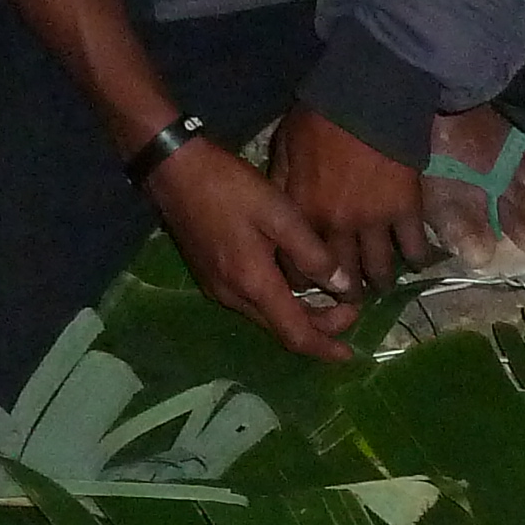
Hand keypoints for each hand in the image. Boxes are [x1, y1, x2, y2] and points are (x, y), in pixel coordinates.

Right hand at [148, 139, 356, 362]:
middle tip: (348, 309)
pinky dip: (278, 302)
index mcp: (254, 284)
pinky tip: (292, 282)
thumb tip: (340, 286)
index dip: (325, 348)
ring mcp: (217, 289)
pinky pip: (251, 302)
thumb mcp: (279, 212)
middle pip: (282, 329)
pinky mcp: (210, 277)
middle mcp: (233, 297)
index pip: (296, 334)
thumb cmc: (229, 187)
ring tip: (328, 298)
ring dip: (298, 315)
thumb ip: (312, 253)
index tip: (350, 353)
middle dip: (318, 328)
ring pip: (266, 317)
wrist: (174, 170)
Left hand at [268, 103, 434, 303]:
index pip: (298, 266)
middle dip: (345, 293)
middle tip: (349, 296)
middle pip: (342, 277)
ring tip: (380, 285)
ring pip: (378, 270)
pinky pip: (413, 248)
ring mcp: (375, 223)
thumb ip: (283, 184)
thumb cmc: (322, 118)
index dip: (304, 281)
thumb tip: (280, 210)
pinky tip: (413, 261)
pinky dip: (414, 258)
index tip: (310, 283)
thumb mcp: (286, 147)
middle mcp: (338, 227)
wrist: (370, 98)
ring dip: (378, 282)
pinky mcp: (407, 212)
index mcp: (305, 213)